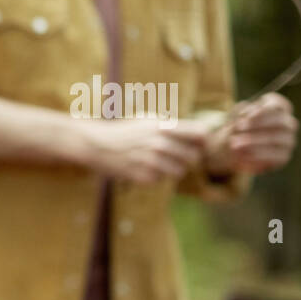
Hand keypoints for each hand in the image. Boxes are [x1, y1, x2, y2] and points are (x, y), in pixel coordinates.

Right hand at [82, 117, 210, 183]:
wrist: (97, 144)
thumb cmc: (125, 130)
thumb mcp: (149, 120)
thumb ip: (174, 126)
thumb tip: (202, 134)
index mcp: (164, 127)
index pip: (201, 134)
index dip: (203, 140)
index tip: (198, 143)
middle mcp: (160, 143)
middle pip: (194, 156)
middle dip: (189, 157)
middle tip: (179, 155)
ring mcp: (151, 161)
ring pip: (180, 171)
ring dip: (174, 169)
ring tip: (161, 162)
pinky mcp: (143, 176)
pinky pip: (162, 179)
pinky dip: (157, 176)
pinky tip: (145, 168)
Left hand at [203, 93, 298, 175]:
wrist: (235, 152)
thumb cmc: (238, 130)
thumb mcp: (234, 119)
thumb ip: (238, 113)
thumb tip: (245, 114)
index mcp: (278, 109)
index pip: (278, 103)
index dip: (263, 108)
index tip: (245, 116)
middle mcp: (287, 124)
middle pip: (279, 120)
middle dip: (257, 123)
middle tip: (239, 128)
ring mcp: (288, 140)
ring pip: (276, 139)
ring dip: (253, 141)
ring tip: (235, 144)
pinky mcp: (284, 156)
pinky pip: (275, 156)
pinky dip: (258, 155)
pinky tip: (243, 156)